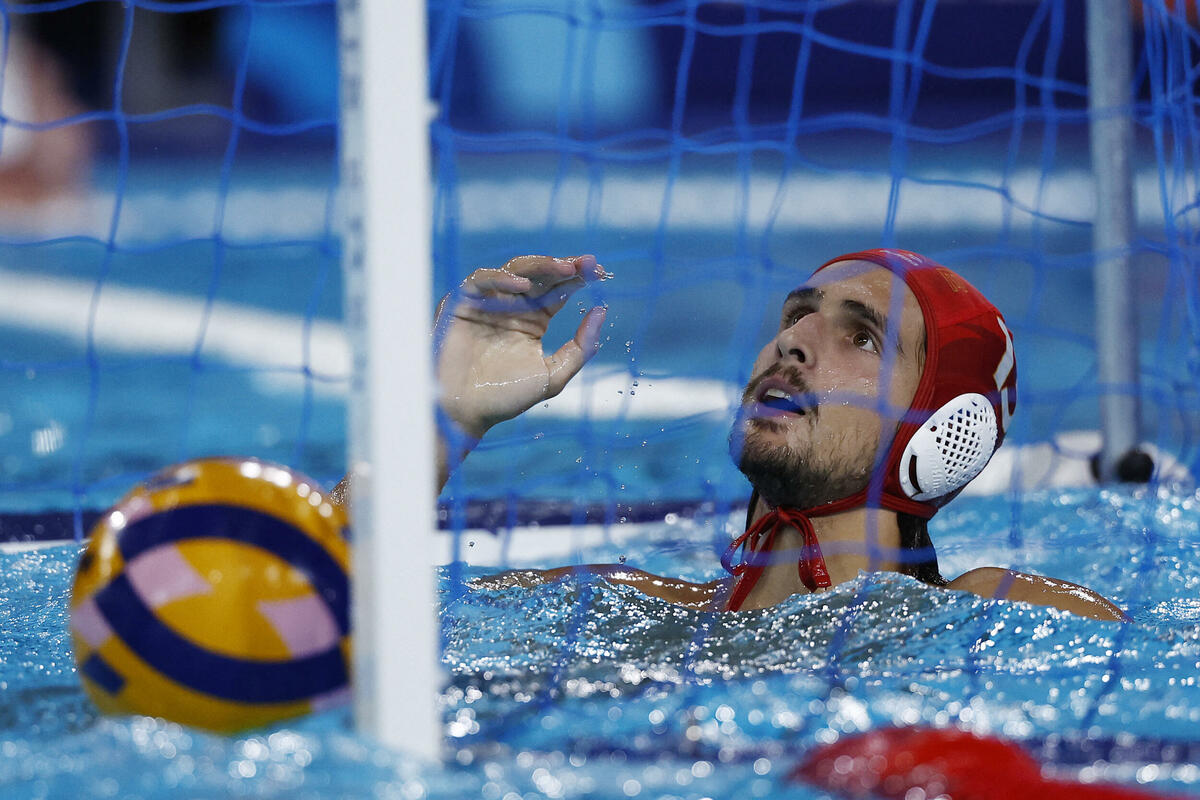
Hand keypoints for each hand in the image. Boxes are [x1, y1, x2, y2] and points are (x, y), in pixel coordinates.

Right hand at [435, 254, 607, 439]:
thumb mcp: (553, 375)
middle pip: (541, 276)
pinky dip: (501, 279)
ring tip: (564, 268)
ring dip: (540, 266)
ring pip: (515, 271)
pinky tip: (523, 287)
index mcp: (533, 321)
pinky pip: (481, 281)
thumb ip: (580, 349)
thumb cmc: (504, 397)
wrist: (464, 412)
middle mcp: (512, 307)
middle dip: (564, 267)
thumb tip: (601, 312)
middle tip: (587, 263)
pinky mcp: (462, 302)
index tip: (602, 273)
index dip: (578, 279)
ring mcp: (487, 302)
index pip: (558, 291)